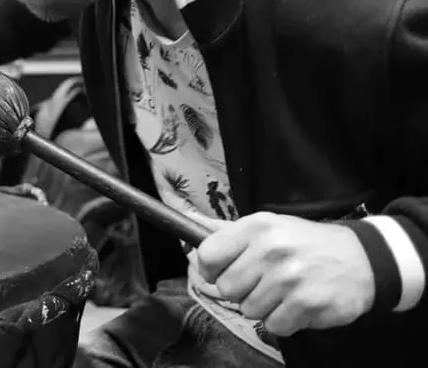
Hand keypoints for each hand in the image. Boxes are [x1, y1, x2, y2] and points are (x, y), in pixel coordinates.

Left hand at [192, 211, 374, 336]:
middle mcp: (270, 249)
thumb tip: (187, 224)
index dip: (211, 270)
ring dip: (264, 306)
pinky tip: (298, 304)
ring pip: (249, 309)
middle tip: (263, 282)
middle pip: (225, 288)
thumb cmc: (305, 243)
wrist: (362, 259)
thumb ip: (226, 232)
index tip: (224, 271)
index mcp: (255, 227)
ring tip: (284, 291)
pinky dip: (284, 320)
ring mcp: (288, 277)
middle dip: (241, 290)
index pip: (206, 256)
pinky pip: (274, 325)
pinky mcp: (306, 302)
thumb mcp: (267, 226)